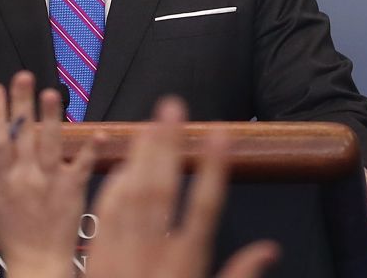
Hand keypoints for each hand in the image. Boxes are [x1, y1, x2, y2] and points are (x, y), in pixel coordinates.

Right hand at [0, 71, 96, 277]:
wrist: (37, 260)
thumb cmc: (8, 225)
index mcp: (0, 179)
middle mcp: (24, 179)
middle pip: (23, 137)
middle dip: (22, 104)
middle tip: (23, 76)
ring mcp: (50, 184)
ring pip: (51, 147)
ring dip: (51, 119)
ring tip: (51, 93)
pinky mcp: (73, 190)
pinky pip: (83, 167)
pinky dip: (91, 150)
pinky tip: (98, 133)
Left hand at [85, 98, 279, 277]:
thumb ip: (238, 275)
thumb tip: (271, 250)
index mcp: (186, 267)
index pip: (204, 210)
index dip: (212, 170)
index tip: (219, 135)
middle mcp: (154, 258)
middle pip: (162, 191)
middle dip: (167, 146)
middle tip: (172, 105)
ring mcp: (122, 258)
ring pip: (131, 197)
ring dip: (140, 156)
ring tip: (152, 122)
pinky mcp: (96, 261)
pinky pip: (104, 217)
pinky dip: (114, 186)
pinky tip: (123, 162)